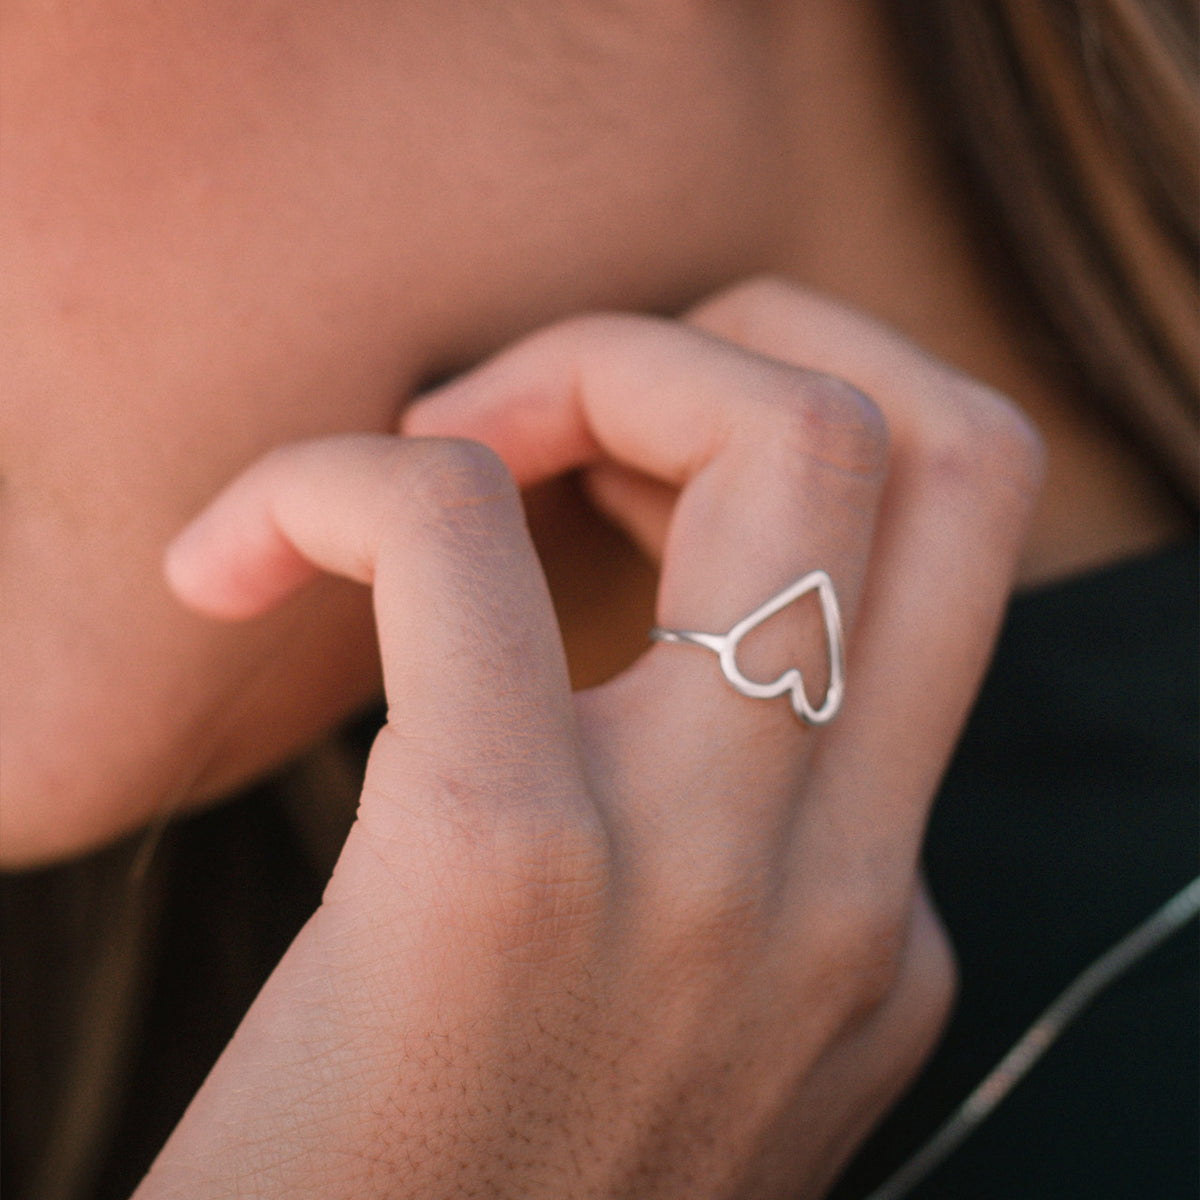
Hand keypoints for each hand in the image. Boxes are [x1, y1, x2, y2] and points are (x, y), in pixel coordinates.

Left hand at [149, 278, 1042, 1197]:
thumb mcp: (682, 1032)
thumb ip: (726, 857)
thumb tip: (652, 648)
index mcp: (879, 908)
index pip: (953, 545)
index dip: (788, 431)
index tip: (605, 481)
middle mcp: (846, 873)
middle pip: (928, 442)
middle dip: (738, 345)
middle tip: (534, 407)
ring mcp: (710, 868)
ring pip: (783, 433)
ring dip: (581, 367)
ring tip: (419, 451)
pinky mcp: (503, 869)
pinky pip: (451, 531)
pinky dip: (338, 480)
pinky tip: (230, 557)